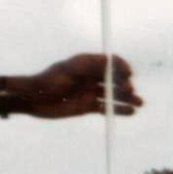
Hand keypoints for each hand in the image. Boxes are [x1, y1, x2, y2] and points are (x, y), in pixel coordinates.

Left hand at [24, 54, 141, 118]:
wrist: (33, 100)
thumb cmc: (47, 81)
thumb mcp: (68, 70)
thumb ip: (89, 65)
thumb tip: (111, 61)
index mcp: (87, 64)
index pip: (110, 62)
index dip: (121, 66)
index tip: (128, 73)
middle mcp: (91, 77)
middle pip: (115, 78)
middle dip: (125, 84)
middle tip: (129, 91)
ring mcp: (90, 92)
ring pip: (113, 94)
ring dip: (127, 98)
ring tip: (139, 103)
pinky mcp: (87, 107)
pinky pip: (107, 108)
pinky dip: (119, 110)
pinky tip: (131, 112)